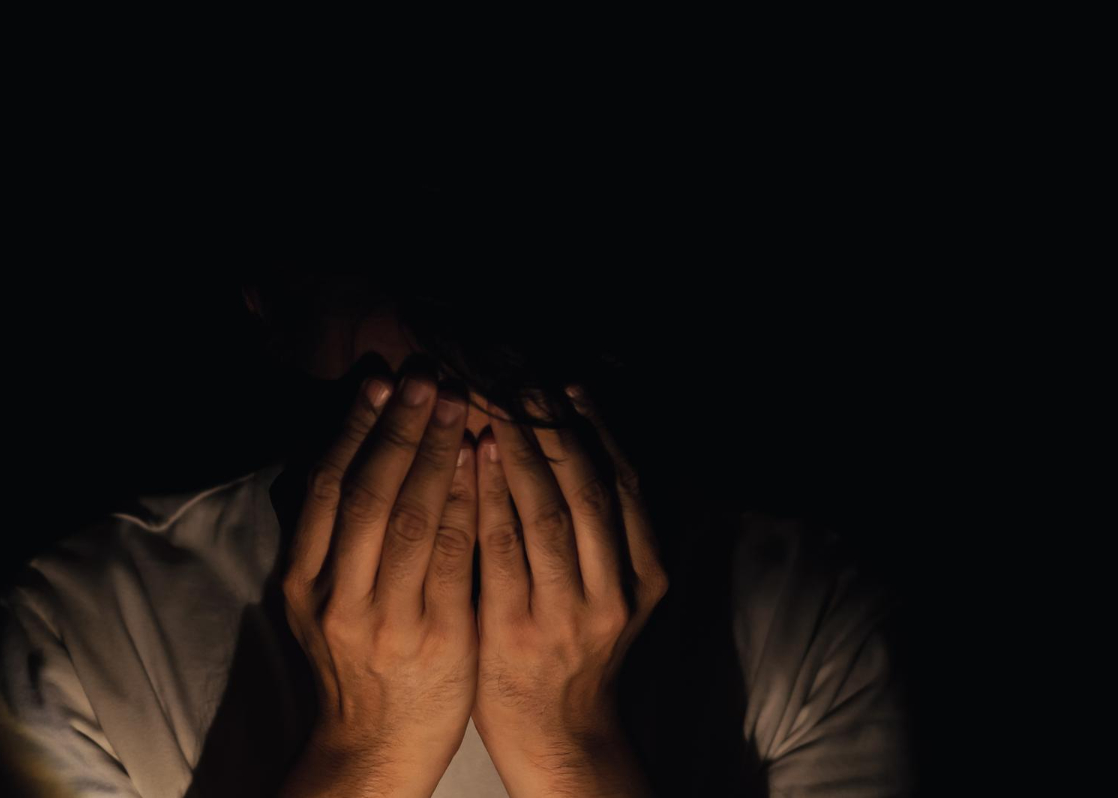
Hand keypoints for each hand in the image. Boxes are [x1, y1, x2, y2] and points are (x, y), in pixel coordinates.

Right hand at [279, 366, 478, 797]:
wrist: (371, 752)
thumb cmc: (353, 664)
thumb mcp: (316, 601)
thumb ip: (328, 536)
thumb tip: (346, 447)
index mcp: (302, 582)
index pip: (327, 488)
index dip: (353, 428)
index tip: (377, 379)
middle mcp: (338, 598)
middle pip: (368, 494)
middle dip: (398, 427)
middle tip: (424, 374)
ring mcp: (388, 622)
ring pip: (411, 521)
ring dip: (435, 454)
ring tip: (456, 402)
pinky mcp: (438, 640)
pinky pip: (454, 560)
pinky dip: (465, 505)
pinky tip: (480, 465)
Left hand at [471, 384, 668, 785]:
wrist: (560, 740)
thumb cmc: (577, 653)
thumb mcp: (614, 594)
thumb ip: (609, 533)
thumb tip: (585, 445)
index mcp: (646, 578)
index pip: (625, 486)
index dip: (598, 429)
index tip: (569, 384)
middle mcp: (613, 593)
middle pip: (588, 491)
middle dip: (556, 428)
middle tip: (525, 377)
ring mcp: (566, 616)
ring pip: (547, 516)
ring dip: (522, 454)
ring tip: (496, 403)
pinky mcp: (514, 632)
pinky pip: (498, 552)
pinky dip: (487, 499)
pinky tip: (472, 460)